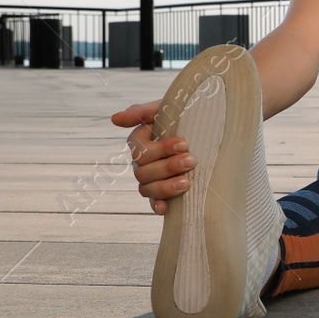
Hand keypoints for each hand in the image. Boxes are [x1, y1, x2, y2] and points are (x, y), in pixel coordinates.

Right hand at [109, 100, 192, 215]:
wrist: (203, 130)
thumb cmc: (182, 117)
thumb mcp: (165, 109)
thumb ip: (140, 112)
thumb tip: (114, 119)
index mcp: (140, 142)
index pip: (141, 150)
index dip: (161, 149)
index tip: (184, 144)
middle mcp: (141, 162)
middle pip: (144, 171)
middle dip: (168, 166)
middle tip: (191, 160)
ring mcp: (150, 179)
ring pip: (147, 188)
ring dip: (166, 187)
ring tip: (187, 182)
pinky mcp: (161, 193)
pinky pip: (152, 203)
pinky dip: (157, 206)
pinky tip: (165, 208)